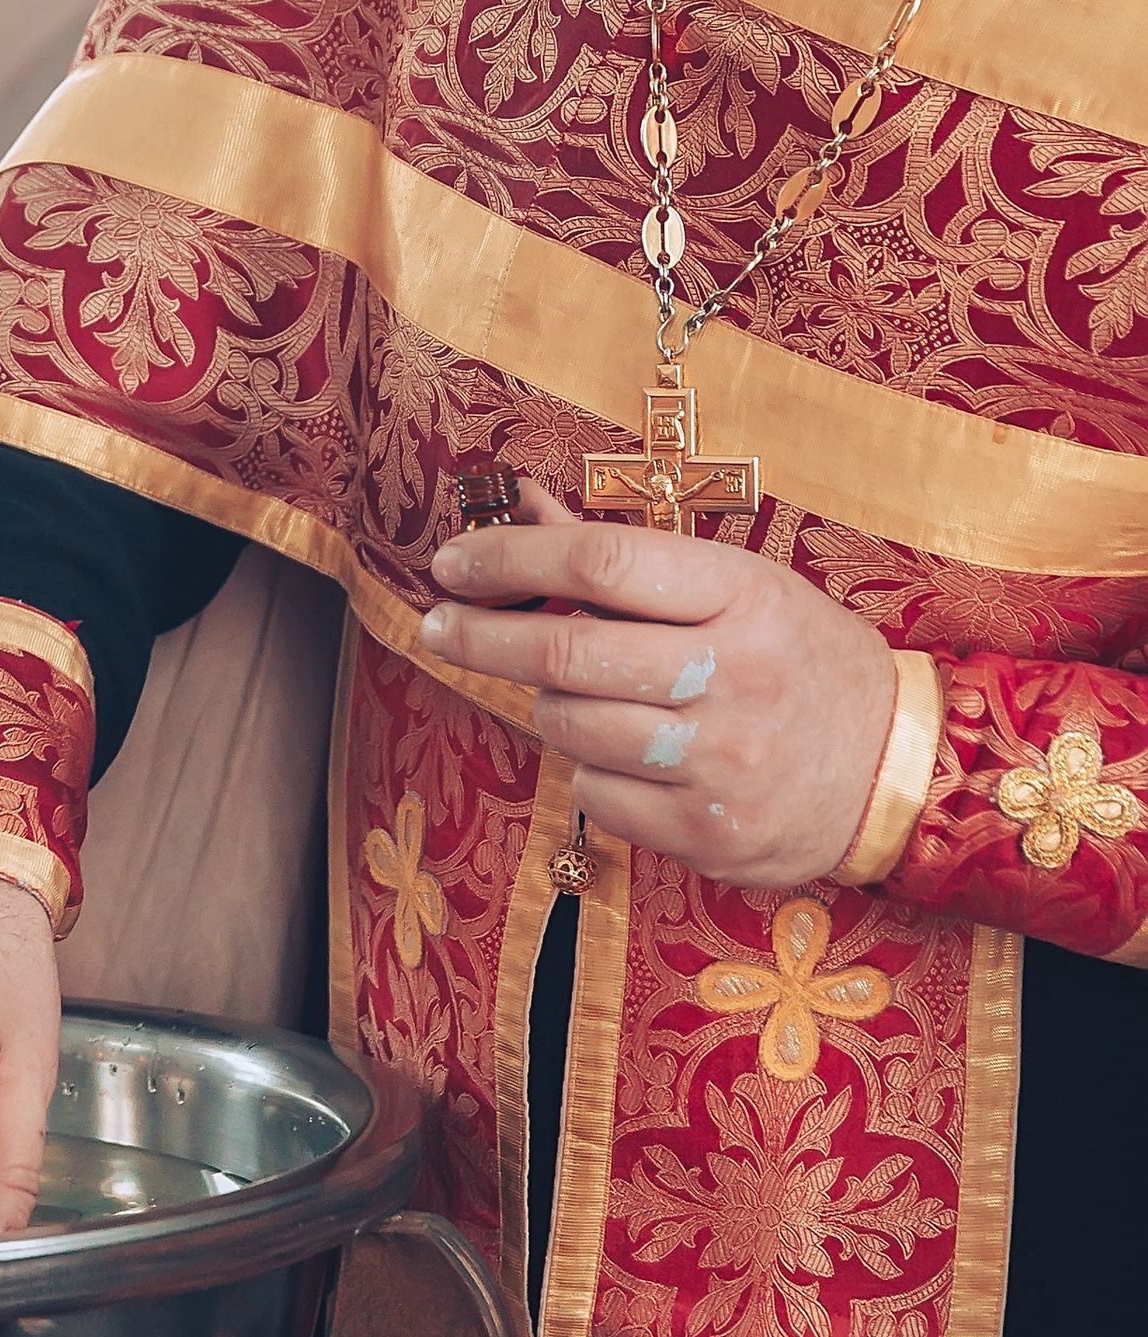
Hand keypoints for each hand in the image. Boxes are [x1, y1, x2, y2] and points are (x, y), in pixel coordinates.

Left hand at [419, 487, 896, 884]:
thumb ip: (627, 557)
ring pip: (570, 726)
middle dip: (481, 635)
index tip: (453, 563)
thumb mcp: (738, 588)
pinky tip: (630, 759)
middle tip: (440, 625)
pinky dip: (590, 773)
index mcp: (747, 595)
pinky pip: (596, 795)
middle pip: (566, 651)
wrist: (897, 769)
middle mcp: (737, 675)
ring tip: (580, 696)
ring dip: (550, 706)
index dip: (508, 558)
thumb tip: (523, 506)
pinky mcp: (710, 831)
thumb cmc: (801, 661)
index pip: (599, 563)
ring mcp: (724, 760)